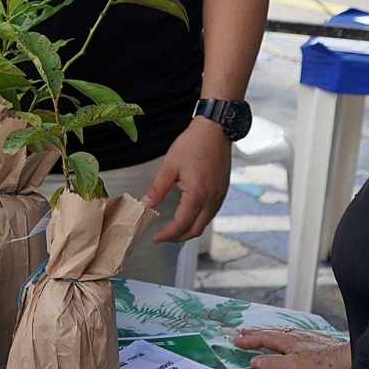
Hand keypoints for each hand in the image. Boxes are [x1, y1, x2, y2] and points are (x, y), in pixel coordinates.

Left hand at [145, 118, 230, 242]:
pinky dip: (198, 221)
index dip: (167, 235)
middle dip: (177, 237)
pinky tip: (188, 216)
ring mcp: (219, 197)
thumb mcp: (170, 165)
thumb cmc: (193, 144)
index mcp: (197, 195)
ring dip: (188, 230)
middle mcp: (211, 200)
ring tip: (172, 228)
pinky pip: (210, 214)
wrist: (216, 130)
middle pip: (195, 230)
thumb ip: (157, 188)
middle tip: (162, 236)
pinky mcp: (222, 192)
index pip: (181, 225)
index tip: (155, 237)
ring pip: (204, 224)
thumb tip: (146, 205)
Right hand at [231, 327, 352, 368]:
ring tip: (260, 332)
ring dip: (268, 332)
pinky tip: (288, 336)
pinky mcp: (317, 340)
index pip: (264, 339)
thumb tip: (254, 361)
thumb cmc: (323, 366)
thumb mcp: (294, 368)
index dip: (249, 340)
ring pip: (282, 332)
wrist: (348, 360)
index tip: (236, 341)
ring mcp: (307, 337)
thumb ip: (273, 364)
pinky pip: (293, 334)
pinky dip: (283, 334)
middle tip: (242, 331)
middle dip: (255, 332)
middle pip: (271, 332)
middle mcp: (296, 336)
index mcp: (288, 342)